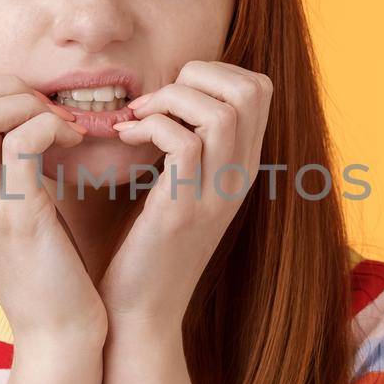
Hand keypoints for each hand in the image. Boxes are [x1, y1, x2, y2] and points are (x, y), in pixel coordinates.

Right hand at [0, 73, 108, 346]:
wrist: (56, 329)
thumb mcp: (3, 207)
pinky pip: (22, 140)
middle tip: (44, 110)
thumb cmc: (42, 263)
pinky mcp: (18, 217)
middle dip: (5, 86)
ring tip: (58, 124)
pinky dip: (52, 125)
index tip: (7, 103)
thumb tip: (9, 107)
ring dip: (27, 102)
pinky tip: (74, 141)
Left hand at [98, 60, 272, 333]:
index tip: (170, 93)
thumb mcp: (177, 187)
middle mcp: (238, 179)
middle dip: (196, 75)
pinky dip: (149, 126)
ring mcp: (216, 196)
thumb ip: (186, 145)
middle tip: (155, 101)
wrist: (138, 312)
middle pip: (251, 89)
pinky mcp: (183, 211)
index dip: (214, 72)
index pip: (259, 89)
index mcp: (241, 168)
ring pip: (221, 111)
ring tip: (136, 119)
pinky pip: (183, 141)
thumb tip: (165, 92)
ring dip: (170, 99)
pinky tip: (124, 138)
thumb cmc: (145, 246)